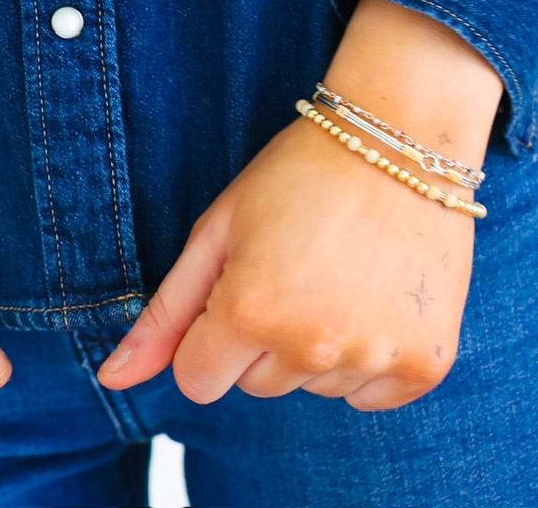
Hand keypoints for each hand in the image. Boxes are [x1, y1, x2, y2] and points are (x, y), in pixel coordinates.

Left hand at [98, 0, 502, 410]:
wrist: (399, 141)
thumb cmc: (296, 176)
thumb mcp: (218, 230)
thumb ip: (164, 313)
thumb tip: (111, 378)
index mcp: (250, 311)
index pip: (198, 380)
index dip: (207, 335)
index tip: (235, 288)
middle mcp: (311, 347)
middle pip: (256, 384)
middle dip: (261, 337)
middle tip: (291, 267)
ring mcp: (373, 358)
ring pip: (314, 388)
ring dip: (316, 347)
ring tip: (337, 273)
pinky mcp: (426, 364)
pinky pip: (371, 396)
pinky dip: (370, 358)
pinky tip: (374, 296)